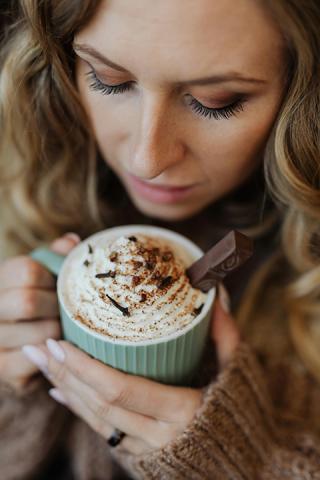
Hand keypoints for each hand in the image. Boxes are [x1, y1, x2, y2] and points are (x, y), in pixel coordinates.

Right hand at [0, 232, 79, 390]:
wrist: (23, 345)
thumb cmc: (42, 301)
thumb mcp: (47, 274)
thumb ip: (58, 257)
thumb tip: (72, 242)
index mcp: (0, 279)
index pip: (27, 272)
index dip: (53, 280)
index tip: (61, 287)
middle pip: (27, 302)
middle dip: (57, 308)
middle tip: (69, 311)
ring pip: (39, 334)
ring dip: (61, 333)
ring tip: (64, 329)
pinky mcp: (3, 367)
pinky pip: (40, 359)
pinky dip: (57, 354)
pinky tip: (58, 348)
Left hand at [21, 284, 239, 453]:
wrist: (253, 463)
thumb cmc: (245, 413)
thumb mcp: (239, 370)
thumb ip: (226, 332)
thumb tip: (214, 292)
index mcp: (183, 411)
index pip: (120, 389)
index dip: (84, 368)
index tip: (60, 342)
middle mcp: (160, 437)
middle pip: (100, 405)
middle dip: (64, 375)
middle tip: (39, 347)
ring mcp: (149, 452)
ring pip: (96, 421)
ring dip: (66, 391)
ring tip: (44, 364)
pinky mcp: (142, 459)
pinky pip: (104, 433)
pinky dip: (80, 411)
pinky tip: (63, 392)